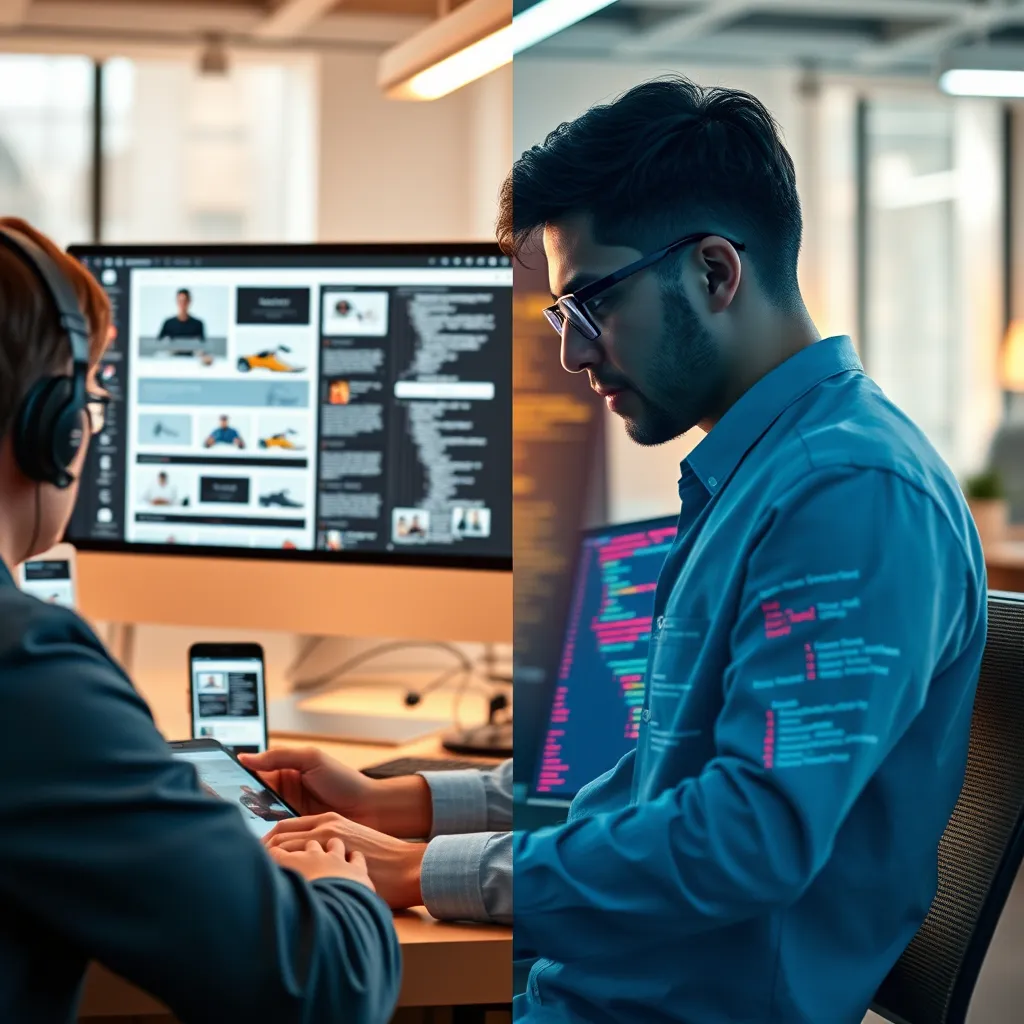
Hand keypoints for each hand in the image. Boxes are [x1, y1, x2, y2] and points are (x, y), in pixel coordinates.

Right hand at [239, 747, 431, 836]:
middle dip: (239, 806)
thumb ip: (280, 756)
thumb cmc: (344, 780)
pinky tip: (256, 843)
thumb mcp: (312, 759)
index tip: (216, 786)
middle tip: (225, 812)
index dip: (234, 780)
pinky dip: (266, 839)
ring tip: (236, 830)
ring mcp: (287, 816)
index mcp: (284, 773)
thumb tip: (246, 757)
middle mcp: (282, 795)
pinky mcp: (295, 835)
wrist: (370, 809)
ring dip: (250, 824)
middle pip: (251, 800)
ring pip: (259, 820)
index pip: (252, 775)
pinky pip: (274, 837)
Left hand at [266, 813, 425, 909]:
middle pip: (278, 837)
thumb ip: (325, 848)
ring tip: (253, 881)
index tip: (251, 857)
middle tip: (242, 869)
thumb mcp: (349, 844)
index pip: (283, 828)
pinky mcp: (333, 859)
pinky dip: (282, 875)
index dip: (264, 843)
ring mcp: (328, 844)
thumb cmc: (379, 860)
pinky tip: (274, 890)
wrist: (406, 866)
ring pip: (283, 850)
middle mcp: (324, 828)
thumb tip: (303, 866)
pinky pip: (298, 866)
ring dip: (266, 864)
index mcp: (326, 822)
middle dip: (258, 853)